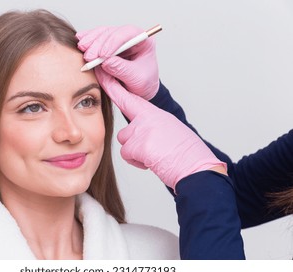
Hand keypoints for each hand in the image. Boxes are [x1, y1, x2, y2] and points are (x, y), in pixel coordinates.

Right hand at [77, 25, 158, 99]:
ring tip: (82, 49)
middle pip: (112, 33)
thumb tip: (105, 61)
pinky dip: (88, 40)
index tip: (103, 55)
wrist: (140, 91)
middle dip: (98, 44)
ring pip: (102, 33)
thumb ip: (121, 69)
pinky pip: (96, 38)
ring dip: (90, 41)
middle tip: (89, 57)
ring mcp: (118, 40)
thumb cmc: (144, 84)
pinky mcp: (108, 45)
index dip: (113, 42)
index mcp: (144, 41)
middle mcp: (131, 37)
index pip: (127, 34)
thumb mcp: (136, 78)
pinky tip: (80, 41)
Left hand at [95, 68, 226, 190]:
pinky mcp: (138, 144)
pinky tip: (152, 162)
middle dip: (133, 143)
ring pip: (124, 142)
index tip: (103, 77)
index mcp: (155, 113)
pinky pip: (126, 155)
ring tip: (155, 156)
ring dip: (135, 153)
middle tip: (149, 148)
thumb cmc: (186, 152)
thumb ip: (153, 126)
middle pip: (124, 131)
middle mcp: (147, 118)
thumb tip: (143, 132)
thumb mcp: (170, 130)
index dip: (114, 88)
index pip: (130, 98)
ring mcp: (141, 130)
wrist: (196, 166)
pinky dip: (137, 162)